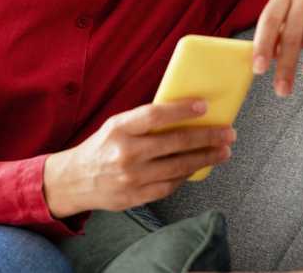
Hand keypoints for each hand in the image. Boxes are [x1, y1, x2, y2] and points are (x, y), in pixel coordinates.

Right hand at [42, 98, 234, 217]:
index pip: (155, 115)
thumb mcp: (117, 125)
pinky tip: (199, 167)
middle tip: (228, 133)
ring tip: (223, 151)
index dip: (182, 110)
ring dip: (205, 158)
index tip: (204, 106)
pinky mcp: (135, 197)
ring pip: (177, 167)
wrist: (73, 180)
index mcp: (119, 128)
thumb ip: (145, 121)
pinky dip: (186, 176)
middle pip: (174, 143)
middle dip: (207, 138)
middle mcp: (125, 153)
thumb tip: (186, 112)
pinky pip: (169, 186)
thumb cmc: (102, 146)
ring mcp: (130, 178)